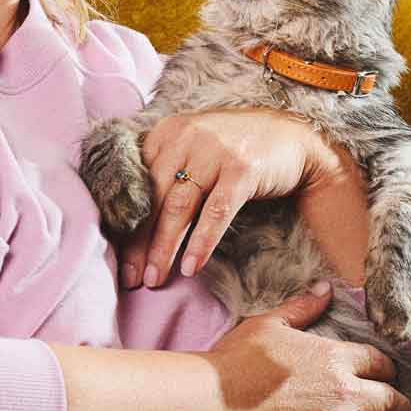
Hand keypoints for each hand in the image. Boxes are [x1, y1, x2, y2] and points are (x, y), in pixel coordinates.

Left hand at [124, 108, 366, 288]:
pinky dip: (201, 242)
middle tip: (131, 277)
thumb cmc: (235, 149)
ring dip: (164, 247)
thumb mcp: (195, 147)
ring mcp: (215, 151)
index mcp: (168, 132)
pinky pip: (216, 212)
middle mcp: (187, 136)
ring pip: (179, 206)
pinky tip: (191, 266)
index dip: (124, 223)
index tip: (118, 258)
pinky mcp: (241, 169)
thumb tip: (132, 221)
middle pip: (153, 197)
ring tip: (155, 279)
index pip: (135, 182)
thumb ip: (166, 169)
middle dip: (139, 242)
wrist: (292, 137)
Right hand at [208, 282, 410, 410]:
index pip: (376, 361)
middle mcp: (345, 391)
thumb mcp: (270, 324)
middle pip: (389, 398)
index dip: (388, 369)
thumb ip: (302, 307)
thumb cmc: (238, 362)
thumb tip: (325, 287)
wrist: (218, 404)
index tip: (392, 376)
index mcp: (334, 357)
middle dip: (403, 406)